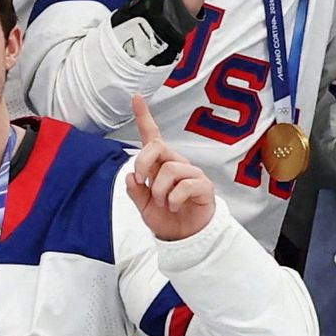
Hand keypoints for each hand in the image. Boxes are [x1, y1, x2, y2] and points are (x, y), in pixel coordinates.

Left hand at [123, 102, 219, 240]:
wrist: (185, 237)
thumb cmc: (166, 217)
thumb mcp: (143, 205)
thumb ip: (135, 191)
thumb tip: (131, 177)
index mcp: (160, 164)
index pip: (152, 137)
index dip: (144, 116)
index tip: (136, 97)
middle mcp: (176, 163)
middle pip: (158, 147)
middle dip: (143, 162)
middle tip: (141, 181)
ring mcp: (191, 173)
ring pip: (169, 169)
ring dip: (159, 190)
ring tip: (163, 204)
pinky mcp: (203, 186)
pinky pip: (185, 185)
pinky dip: (173, 199)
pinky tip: (174, 206)